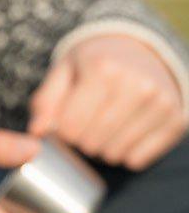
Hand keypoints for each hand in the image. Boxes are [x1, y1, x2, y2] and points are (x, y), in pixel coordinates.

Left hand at [30, 34, 185, 170]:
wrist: (140, 52)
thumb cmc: (93, 66)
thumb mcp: (63, 73)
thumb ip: (45, 102)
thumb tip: (36, 132)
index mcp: (103, 69)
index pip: (70, 128)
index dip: (62, 132)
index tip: (66, 122)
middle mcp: (137, 84)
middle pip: (91, 144)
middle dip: (81, 142)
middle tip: (85, 127)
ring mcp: (161, 102)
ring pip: (114, 155)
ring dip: (102, 150)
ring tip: (104, 129)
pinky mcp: (177, 119)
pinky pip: (138, 160)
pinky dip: (126, 154)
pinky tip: (124, 134)